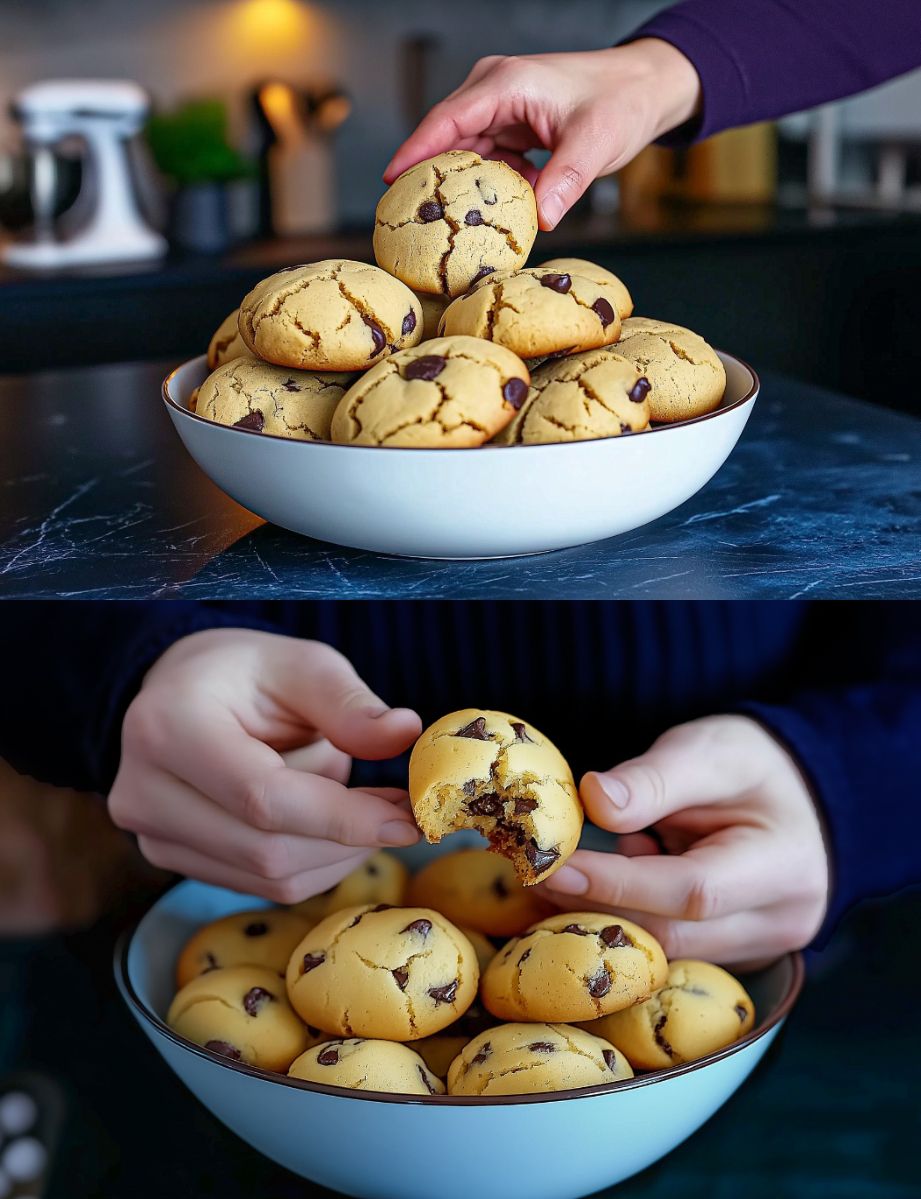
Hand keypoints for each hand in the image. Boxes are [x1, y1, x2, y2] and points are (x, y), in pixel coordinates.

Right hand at [109, 629, 421, 902]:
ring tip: (358, 799)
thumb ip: (349, 704)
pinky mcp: (169, 859)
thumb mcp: (301, 664)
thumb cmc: (245, 674)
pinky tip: (328, 820)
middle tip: (401, 807)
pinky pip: (260, 883)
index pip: (263, 798)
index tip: (408, 819)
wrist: (180, 691)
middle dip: (349, 837)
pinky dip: (313, 860)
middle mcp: (144, 791)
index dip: (342, 817)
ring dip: (335, 849)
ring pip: (270, 876)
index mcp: (169, 727)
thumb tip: (404, 733)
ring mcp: (151, 834)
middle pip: (268, 849)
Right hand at [385, 39, 700, 229]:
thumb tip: (542, 220)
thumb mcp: (596, 142)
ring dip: (464, 187)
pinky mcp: (511, 128)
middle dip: (430, 176)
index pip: (447, 120)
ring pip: (466, 153)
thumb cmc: (622, 101)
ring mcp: (501, 110)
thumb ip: (566, 180)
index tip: (390, 182)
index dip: (415, 151)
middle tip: (410, 218)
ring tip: (450, 224)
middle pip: (446, 137)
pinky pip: (488, 162)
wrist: (644, 88)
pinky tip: (500, 210)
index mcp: (507, 84)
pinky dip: (490, 186)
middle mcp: (496, 92)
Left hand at [538, 716, 828, 967]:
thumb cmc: (757, 766)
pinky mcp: (735, 954)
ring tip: (564, 873)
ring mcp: (760, 948)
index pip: (689, 891)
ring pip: (665, 951)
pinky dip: (628, 919)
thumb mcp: (711, 751)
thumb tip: (593, 799)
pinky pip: (670, 949)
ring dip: (606, 915)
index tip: (551, 865)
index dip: (614, 883)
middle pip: (672, 935)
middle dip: (594, 907)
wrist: (807, 795)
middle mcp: (779, 922)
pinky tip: (602, 886)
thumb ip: (654, 779)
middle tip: (534, 875)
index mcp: (782, 867)